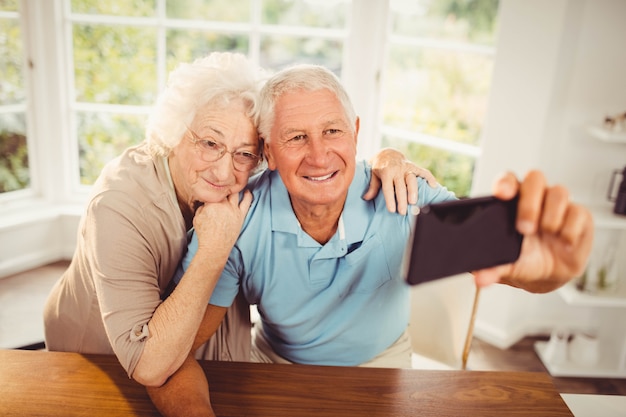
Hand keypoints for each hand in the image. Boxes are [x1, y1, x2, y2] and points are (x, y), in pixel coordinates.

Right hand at [193, 190, 252, 256]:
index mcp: (211, 203)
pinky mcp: (241, 215)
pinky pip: (247, 202)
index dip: (212, 187)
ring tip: (234, 184)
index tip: (211, 187)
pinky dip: (248, 195)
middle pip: (225, 188)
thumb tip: (205, 202)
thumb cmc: (205, 234)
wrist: (215, 247)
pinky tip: (247, 191)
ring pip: (235, 193)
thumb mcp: (197, 217)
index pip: (213, 189)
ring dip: (234, 187)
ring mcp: (233, 209)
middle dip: (223, 184)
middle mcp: (223, 204)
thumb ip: (202, 207)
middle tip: (223, 183)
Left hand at [364, 148, 437, 214]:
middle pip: (400, 186)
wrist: (387, 153)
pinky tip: (433, 186)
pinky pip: (423, 171)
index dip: (390, 199)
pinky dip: (429, 177)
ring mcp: (407, 167)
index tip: (392, 210)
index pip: (388, 187)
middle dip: (402, 199)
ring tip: (414, 202)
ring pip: (411, 179)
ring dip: (413, 191)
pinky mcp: (414, 166)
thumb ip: (372, 186)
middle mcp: (397, 169)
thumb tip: (366, 198)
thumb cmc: (379, 167)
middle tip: (403, 211)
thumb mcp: (373, 175)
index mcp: (386, 172)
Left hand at [472, 170, 593, 292]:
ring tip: (547, 235)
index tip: (502, 194)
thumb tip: (480, 278)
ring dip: (551, 217)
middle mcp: (536, 197)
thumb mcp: (506, 264)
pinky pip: (578, 212)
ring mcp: (558, 204)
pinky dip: (570, 230)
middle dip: (530, 203)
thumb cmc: (523, 259)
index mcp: (512, 201)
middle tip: (524, 229)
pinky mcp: (579, 215)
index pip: (508, 180)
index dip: (506, 183)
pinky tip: (564, 243)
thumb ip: (492, 268)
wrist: (547, 275)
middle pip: (535, 178)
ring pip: (559, 192)